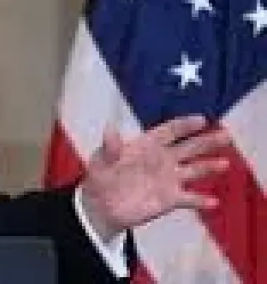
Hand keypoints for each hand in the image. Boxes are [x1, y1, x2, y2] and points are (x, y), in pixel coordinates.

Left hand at [78, 114, 230, 241]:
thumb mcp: (101, 161)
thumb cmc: (100, 177)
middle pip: (189, 148)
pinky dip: (200, 200)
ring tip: (224, 164)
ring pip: (194, 170)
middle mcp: (162, 160)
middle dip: (207, 141)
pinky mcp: (169, 199)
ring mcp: (168, 179)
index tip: (202, 119)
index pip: (170, 131)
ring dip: (209, 167)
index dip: (185, 125)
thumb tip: (109, 128)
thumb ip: (110, 147)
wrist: (101, 206)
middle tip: (225, 135)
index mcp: (147, 145)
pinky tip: (213, 201)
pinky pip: (189, 199)